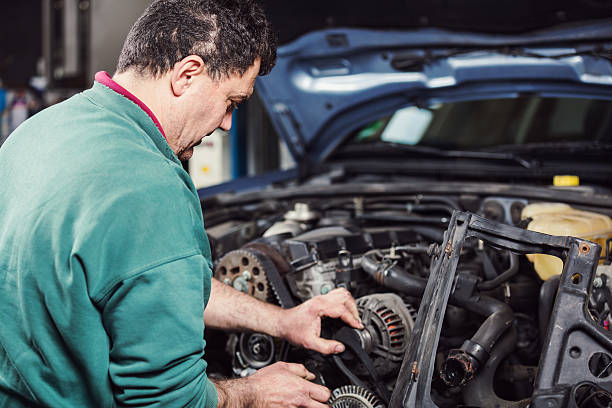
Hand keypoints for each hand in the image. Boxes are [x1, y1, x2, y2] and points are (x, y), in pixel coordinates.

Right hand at [214, 362, 330, 407]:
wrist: (251, 394)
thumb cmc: (264, 381)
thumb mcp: (283, 367)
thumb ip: (299, 369)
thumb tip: (309, 374)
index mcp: (302, 388)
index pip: (325, 394)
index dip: (326, 392)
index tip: (323, 391)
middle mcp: (300, 402)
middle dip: (324, 405)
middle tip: (320, 402)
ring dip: (312, 407)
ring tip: (307, 403)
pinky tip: (294, 405)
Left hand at [280, 288, 363, 353]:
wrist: (283, 323)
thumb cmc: (292, 329)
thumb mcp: (309, 342)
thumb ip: (325, 347)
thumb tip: (340, 348)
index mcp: (319, 307)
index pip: (341, 309)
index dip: (352, 319)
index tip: (358, 326)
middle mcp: (321, 299)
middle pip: (345, 297)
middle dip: (354, 310)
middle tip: (357, 322)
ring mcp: (321, 297)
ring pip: (343, 293)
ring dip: (351, 304)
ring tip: (354, 317)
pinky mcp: (321, 299)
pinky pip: (338, 294)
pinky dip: (345, 302)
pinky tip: (346, 311)